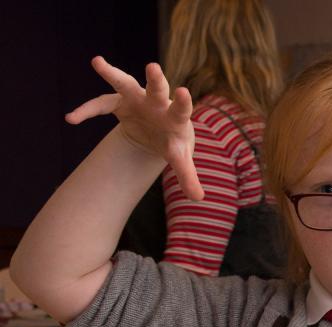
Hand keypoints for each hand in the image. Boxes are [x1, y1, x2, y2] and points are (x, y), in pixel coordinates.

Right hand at [65, 56, 202, 200]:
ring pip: (126, 83)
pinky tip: (71, 119)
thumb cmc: (173, 142)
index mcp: (176, 117)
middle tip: (153, 67)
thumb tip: (199, 198)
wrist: (160, 131)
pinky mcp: (120, 101)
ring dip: (112, 73)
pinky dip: (87, 110)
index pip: (182, 108)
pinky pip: (100, 103)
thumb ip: (187, 175)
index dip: (182, 102)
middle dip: (155, 79)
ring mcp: (138, 99)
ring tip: (97, 62)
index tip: (183, 91)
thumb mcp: (180, 158)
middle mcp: (158, 103)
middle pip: (157, 89)